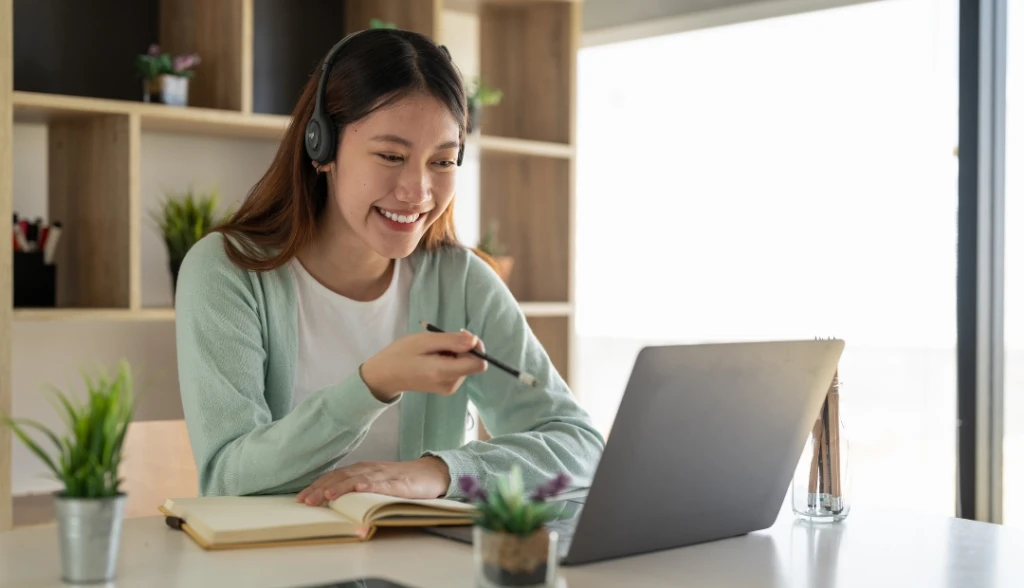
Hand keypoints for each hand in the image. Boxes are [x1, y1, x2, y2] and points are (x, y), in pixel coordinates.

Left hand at [296, 457, 451, 505]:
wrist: (431, 473)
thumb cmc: (401, 480)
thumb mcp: (374, 483)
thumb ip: (356, 487)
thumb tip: (330, 499)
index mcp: (361, 469)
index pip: (334, 476)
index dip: (316, 486)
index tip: (300, 498)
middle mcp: (370, 469)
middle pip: (341, 477)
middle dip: (321, 489)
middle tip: (305, 501)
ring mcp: (384, 475)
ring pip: (359, 479)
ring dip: (341, 487)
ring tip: (326, 496)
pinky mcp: (400, 483)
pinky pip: (383, 484)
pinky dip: (371, 485)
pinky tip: (360, 488)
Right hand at [360, 329, 486, 401]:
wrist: (384, 375)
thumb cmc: (401, 354)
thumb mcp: (425, 341)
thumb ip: (452, 341)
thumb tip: (475, 340)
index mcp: (445, 373)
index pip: (479, 364)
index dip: (476, 347)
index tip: (460, 336)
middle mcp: (451, 384)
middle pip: (473, 363)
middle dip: (463, 348)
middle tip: (441, 340)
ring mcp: (449, 388)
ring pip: (466, 365)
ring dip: (455, 353)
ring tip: (433, 349)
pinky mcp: (446, 388)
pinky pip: (458, 370)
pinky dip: (451, 360)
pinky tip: (434, 357)